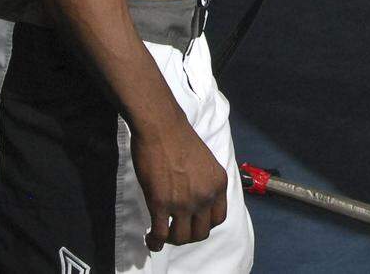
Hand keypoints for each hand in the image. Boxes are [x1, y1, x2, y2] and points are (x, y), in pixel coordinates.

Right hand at [131, 119, 227, 250]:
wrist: (162, 127)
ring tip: (162, 234)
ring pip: (181, 237)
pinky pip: (160, 234)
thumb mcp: (206, 162)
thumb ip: (205, 182)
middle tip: (176, 229)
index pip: (219, 218)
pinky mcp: (161, 204)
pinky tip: (151, 238)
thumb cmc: (180, 138)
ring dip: (171, 239)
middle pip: (201, 232)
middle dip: (188, 235)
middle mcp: (205, 196)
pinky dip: (155, 241)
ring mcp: (183, 202)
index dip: (205, 224)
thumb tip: (197, 198)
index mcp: (218, 184)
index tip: (194, 223)